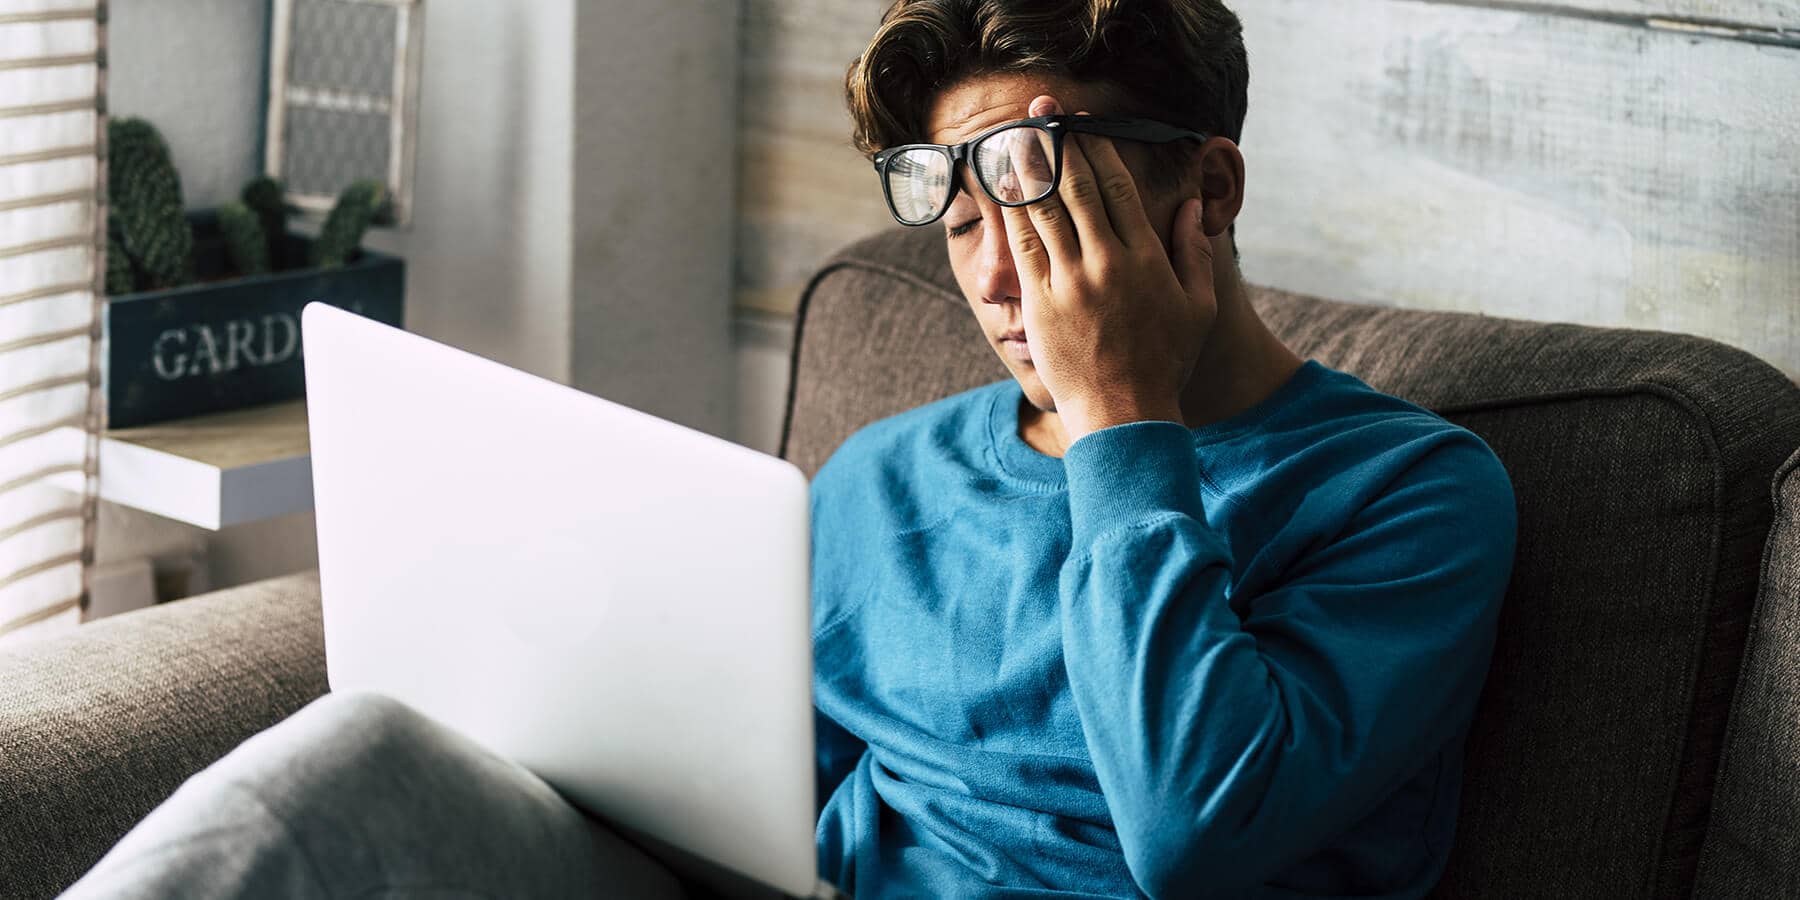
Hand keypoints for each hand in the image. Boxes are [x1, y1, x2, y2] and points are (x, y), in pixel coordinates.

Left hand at [998, 96, 1218, 442]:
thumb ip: (1194, 252)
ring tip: (1013, 134)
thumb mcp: (1198, 307)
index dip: (1094, 149)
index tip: (1080, 125)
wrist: (1123, 414)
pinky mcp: (1040, 302)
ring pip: (1043, 209)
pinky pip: (1021, 244)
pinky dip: (1010, 210)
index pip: (1115, 187)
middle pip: (1076, 186)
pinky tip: (1000, 186)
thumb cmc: (1164, 362)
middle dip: (1056, 142)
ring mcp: (1070, 281)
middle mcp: (1107, 262)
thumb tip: (1190, 206)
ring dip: (1026, 167)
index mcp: (1146, 257)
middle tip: (1040, 111)